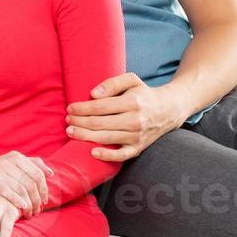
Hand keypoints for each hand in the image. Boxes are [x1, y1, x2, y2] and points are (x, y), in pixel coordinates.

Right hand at [0, 151, 51, 215]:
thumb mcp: (13, 165)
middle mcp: (8, 161)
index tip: (44, 202)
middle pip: (30, 183)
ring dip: (28, 204)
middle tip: (37, 211)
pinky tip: (22, 207)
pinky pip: (6, 191)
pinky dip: (16, 200)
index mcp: (16, 157)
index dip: (44, 190)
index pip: (38, 175)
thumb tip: (50, 172)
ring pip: (21, 189)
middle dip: (36, 200)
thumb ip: (32, 165)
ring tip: (29, 214)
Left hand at [66, 72, 187, 162]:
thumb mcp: (131, 80)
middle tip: (67, 120)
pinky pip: (122, 155)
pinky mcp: (139, 147)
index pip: (100, 107)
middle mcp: (135, 120)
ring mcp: (137, 136)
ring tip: (70, 132)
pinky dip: (107, 156)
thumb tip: (93, 94)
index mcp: (132, 102)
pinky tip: (92, 152)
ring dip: (84, 136)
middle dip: (79, 122)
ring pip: (106, 138)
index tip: (70, 108)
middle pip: (99, 123)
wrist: (169, 110)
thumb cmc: (143, 94)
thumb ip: (112, 83)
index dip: (81, 108)